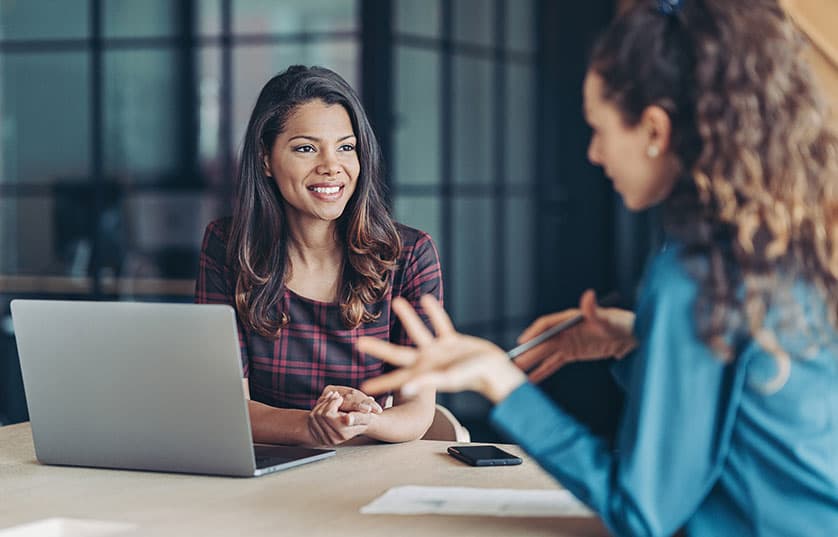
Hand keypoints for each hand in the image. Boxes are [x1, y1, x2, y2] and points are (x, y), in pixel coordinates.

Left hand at [307, 388, 377, 445]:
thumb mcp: (365, 417)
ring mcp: (325, 438)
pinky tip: (326, 403)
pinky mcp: (318, 435)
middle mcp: (333, 438)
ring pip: (315, 415)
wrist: (356, 425)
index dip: (333, 403)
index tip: (340, 397)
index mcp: (344, 433)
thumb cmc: (363, 418)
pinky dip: (318, 408)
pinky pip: (312, 419)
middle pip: (321, 414)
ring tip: (332, 397)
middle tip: (336, 395)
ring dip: (323, 403)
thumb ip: (357, 418)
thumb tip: (348, 419)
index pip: (329, 415)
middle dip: (329, 401)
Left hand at [358, 295, 525, 403]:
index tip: (363, 386)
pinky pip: (440, 324)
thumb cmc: (475, 378)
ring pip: (418, 331)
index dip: (381, 383)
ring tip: (396, 301)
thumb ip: (428, 382)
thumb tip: (405, 388)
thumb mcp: (450, 379)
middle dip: (379, 348)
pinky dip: (434, 312)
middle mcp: (428, 362)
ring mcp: (440, 351)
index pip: (396, 379)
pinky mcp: (453, 341)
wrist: (497, 372)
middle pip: (398, 353)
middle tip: (360, 342)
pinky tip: (425, 298)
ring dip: (408, 317)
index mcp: (424, 374)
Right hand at [513, 289, 636, 382]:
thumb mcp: (608, 319)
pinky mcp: (571, 354)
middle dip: (528, 352)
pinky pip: (553, 363)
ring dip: (531, 363)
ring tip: (517, 373)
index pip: (546, 325)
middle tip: (514, 363)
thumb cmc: (620, 324)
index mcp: (569, 319)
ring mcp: (566, 342)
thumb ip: (595, 311)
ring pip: (544, 354)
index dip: (534, 333)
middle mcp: (564, 330)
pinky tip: (532, 379)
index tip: (523, 342)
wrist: (630, 337)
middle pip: (542, 342)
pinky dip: (542, 371)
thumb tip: (588, 296)